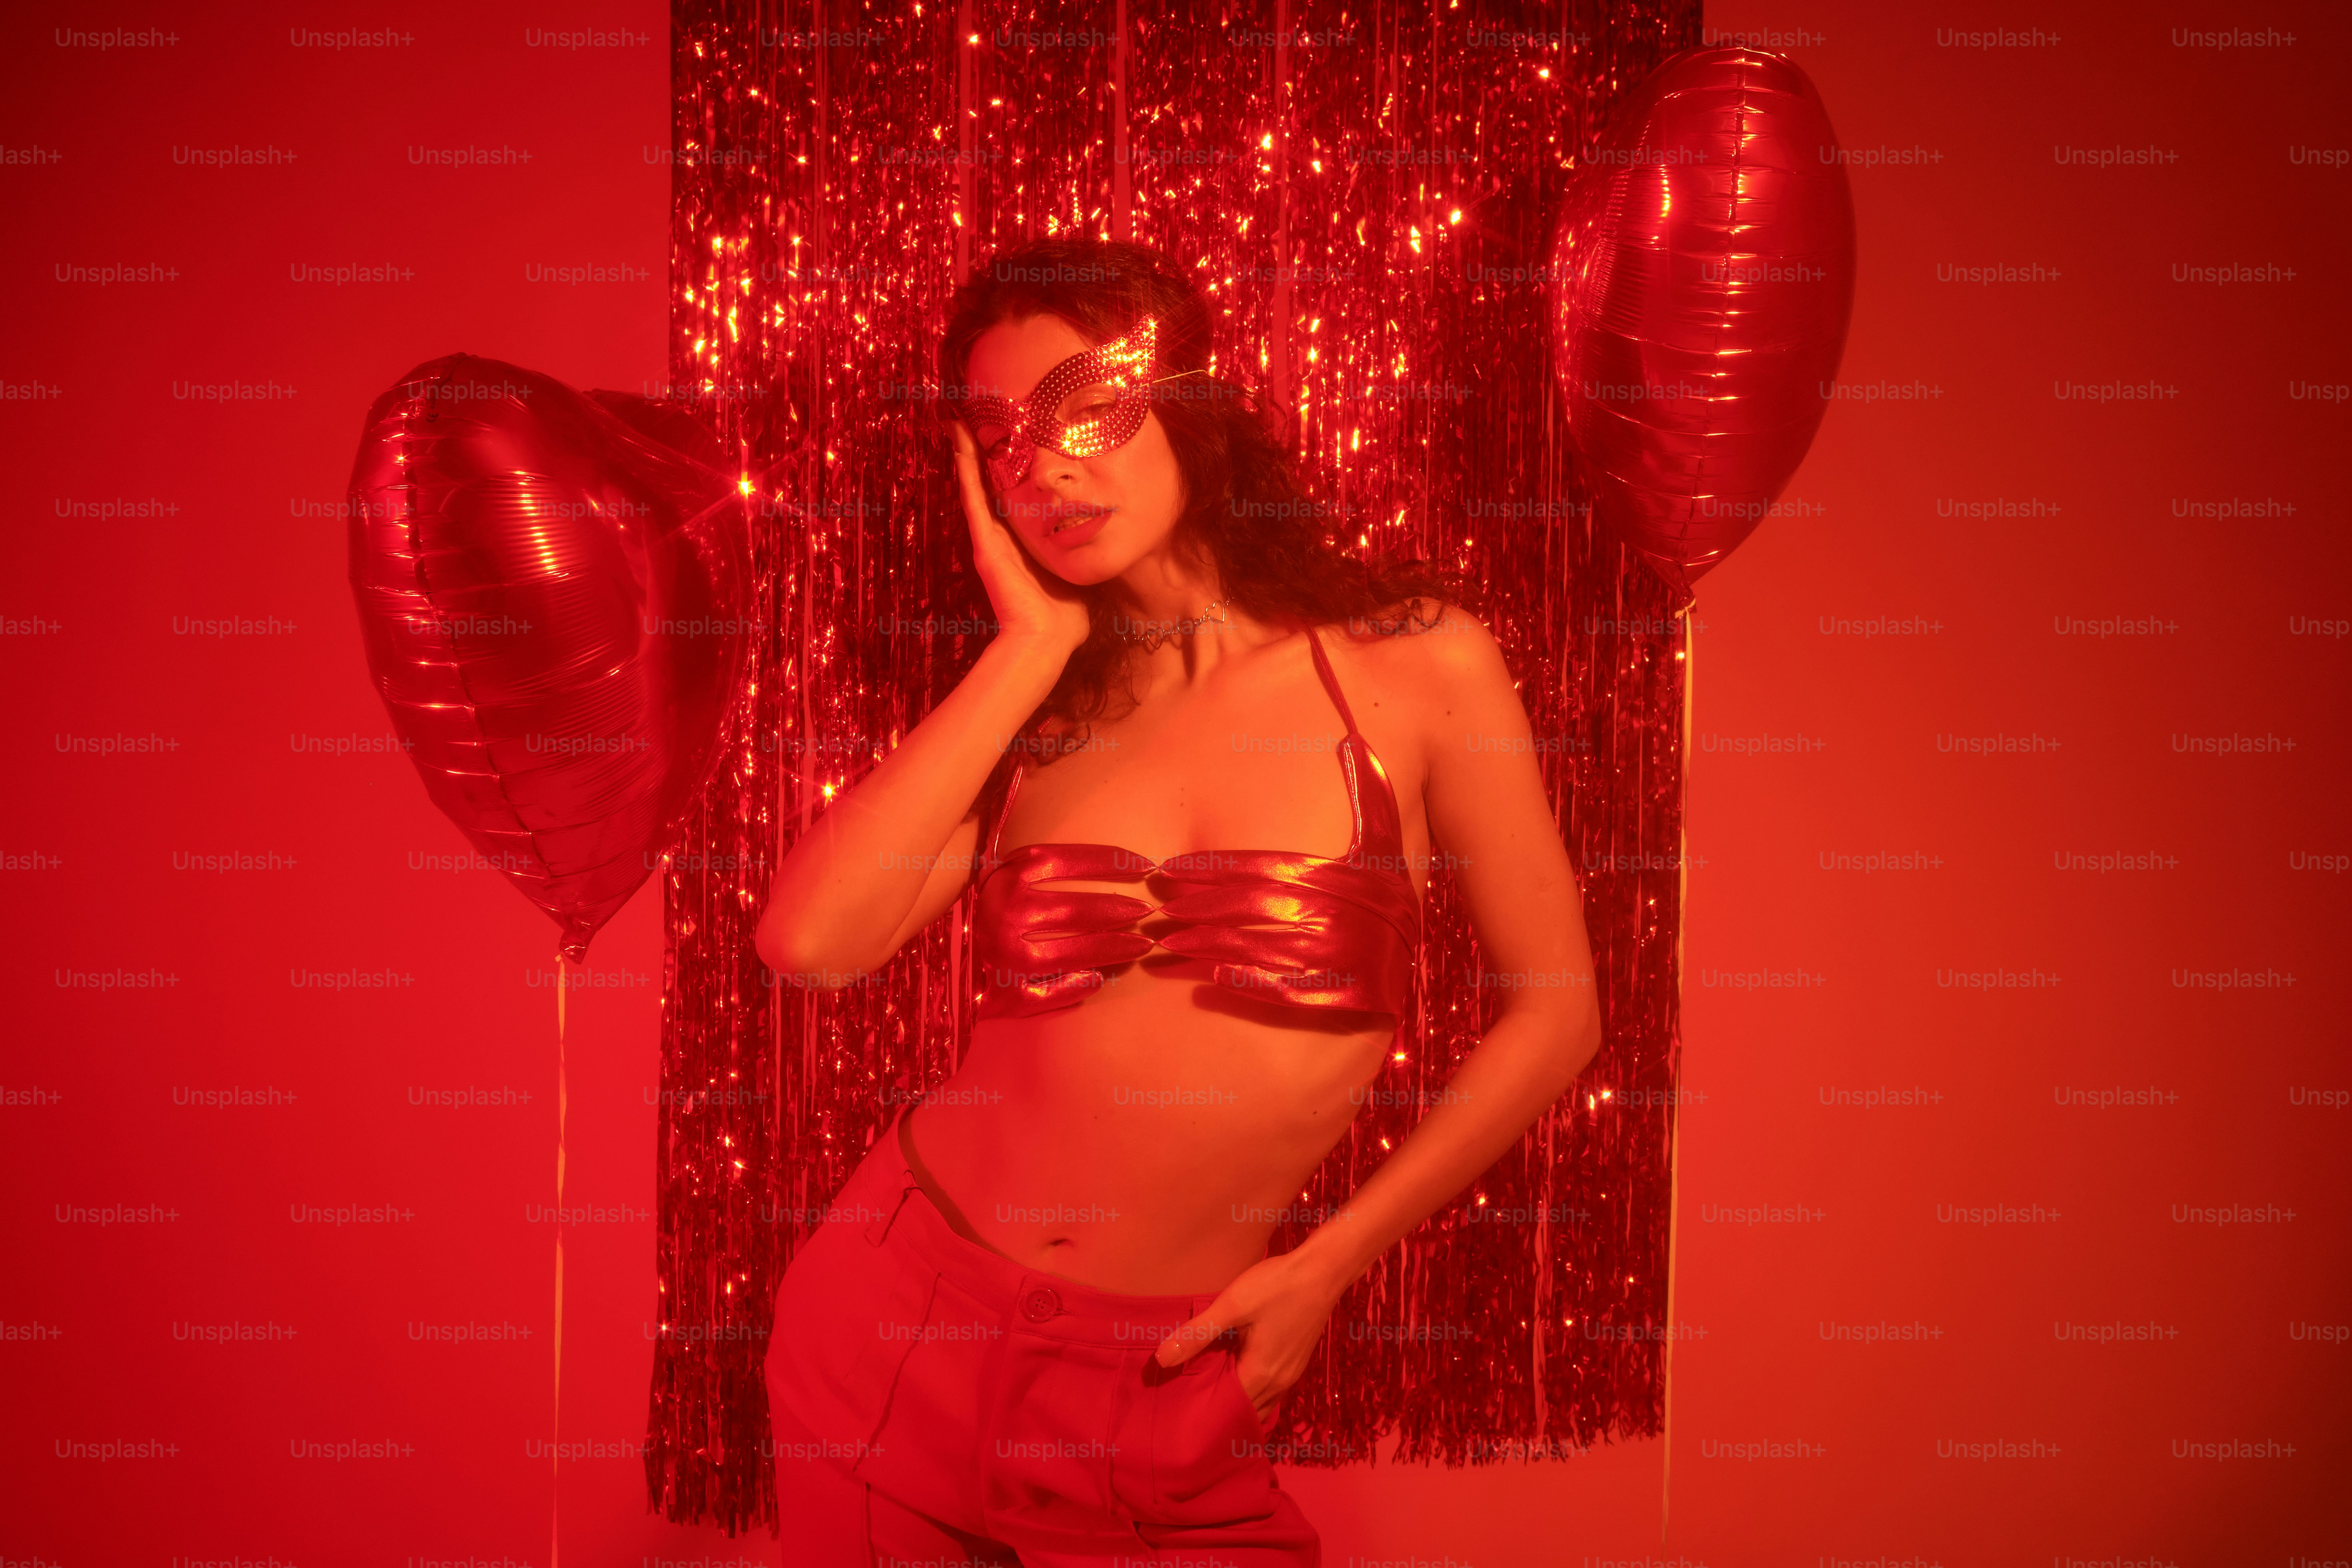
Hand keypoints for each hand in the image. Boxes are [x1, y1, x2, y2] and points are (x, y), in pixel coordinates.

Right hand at [949, 422, 1091, 656]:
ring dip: (967, 455)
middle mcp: (1001, 539)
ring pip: (975, 487)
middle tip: (971, 422)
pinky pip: (973, 500)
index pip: (1011, 500)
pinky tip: (960, 444)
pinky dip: (965, 471)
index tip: (1007, 443)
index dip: (1006, 473)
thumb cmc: (1064, 618)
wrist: (1047, 640)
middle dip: (980, 456)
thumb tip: (1104, 546)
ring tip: (958, 422)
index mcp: (1022, 545)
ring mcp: (990, 540)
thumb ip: (1080, 558)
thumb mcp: (1076, 576)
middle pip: (987, 487)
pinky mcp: (985, 545)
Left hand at [1151, 1249, 1347, 1434]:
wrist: (1323, 1270)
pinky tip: (1235, 1371)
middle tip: (1189, 1406)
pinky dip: (1251, 1389)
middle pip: (1245, 1411)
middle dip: (1220, 1412)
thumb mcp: (1232, 1306)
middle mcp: (1279, 1383)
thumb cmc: (1277, 1286)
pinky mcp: (1296, 1361)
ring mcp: (1291, 1373)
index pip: (1228, 1411)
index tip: (1182, 1412)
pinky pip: (1270, 1388)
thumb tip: (1161, 1360)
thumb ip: (1197, 1334)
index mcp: (1261, 1375)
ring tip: (1209, 1392)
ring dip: (1237, 1401)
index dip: (1205, 1413)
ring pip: (1260, 1401)